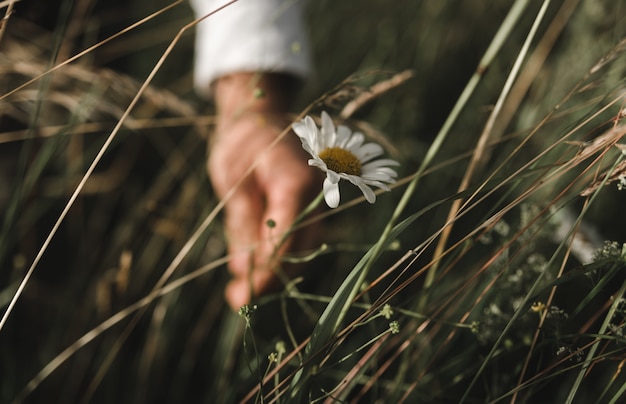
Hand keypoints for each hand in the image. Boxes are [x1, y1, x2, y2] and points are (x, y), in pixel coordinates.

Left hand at [209, 73, 319, 309]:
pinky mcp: (307, 207)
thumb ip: (243, 223)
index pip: (289, 236)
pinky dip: (271, 256)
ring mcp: (315, 201)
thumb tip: (243, 271)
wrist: (260, 115)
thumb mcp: (234, 179)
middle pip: (299, 249)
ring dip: (270, 272)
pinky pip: (294, 238)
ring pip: (299, 249)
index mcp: (298, 182)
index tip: (246, 295)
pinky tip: (246, 270)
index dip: (269, 269)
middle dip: (270, 277)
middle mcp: (315, 195)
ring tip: (237, 294)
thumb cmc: (243, 141)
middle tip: (237, 300)